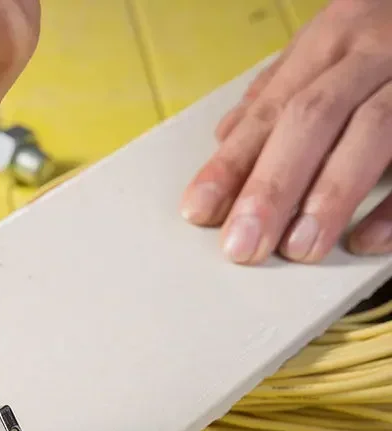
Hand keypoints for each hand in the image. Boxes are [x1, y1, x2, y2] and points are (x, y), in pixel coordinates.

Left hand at [180, 0, 391, 264]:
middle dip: (272, 187)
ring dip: (330, 196)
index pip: (270, 110)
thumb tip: (225, 138)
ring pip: (372, 131)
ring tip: (297, 249)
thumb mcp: (330, 51)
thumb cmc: (384, 41)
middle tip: (243, 245)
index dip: (232, 163)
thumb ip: (279, 94)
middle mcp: (372, 51)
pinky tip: (362, 242)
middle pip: (312, 119)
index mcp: (331, 40)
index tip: (199, 210)